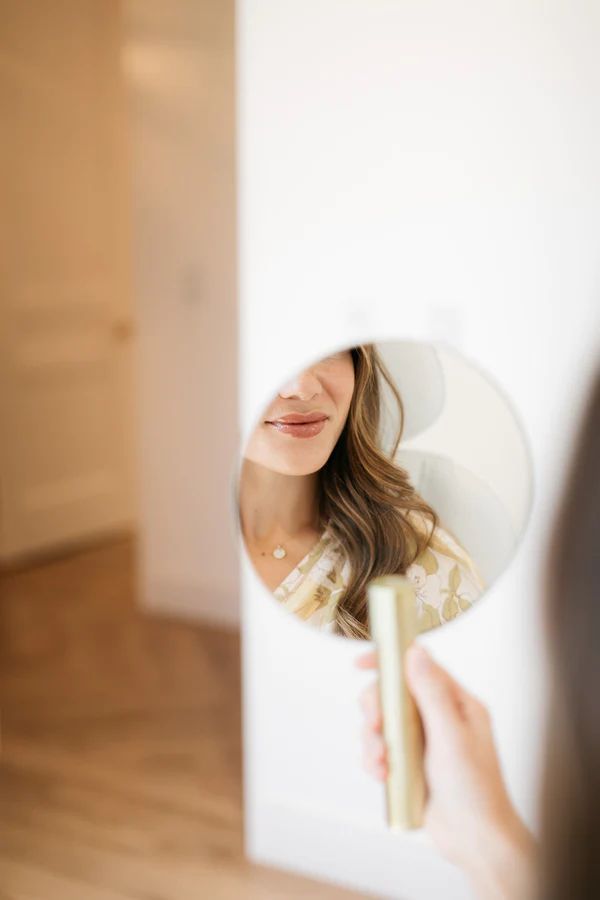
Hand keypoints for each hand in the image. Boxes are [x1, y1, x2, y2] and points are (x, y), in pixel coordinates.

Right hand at [356, 644, 536, 899]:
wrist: (475, 840)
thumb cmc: (475, 789)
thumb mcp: (451, 735)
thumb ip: (432, 692)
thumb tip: (416, 652)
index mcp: (457, 703)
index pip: (419, 666)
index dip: (389, 661)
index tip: (361, 664)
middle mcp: (439, 717)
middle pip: (393, 694)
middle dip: (377, 709)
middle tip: (375, 726)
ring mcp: (423, 741)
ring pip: (382, 723)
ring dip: (373, 740)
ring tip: (382, 761)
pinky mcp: (409, 763)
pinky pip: (381, 750)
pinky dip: (375, 759)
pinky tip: (383, 774)